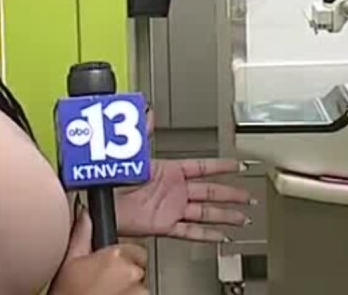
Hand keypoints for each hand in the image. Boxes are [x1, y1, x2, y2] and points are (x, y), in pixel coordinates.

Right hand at [51, 208, 147, 294]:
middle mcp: (132, 272)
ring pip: (141, 287)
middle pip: (138, 269)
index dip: (121, 260)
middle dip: (126, 275)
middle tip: (103, 285)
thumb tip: (84, 213)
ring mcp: (139, 292)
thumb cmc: (67, 294)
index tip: (109, 269)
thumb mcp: (69, 262)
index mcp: (115, 255)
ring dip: (128, 291)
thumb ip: (82, 234)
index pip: (134, 250)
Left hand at [115, 107, 254, 241]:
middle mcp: (173, 190)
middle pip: (210, 192)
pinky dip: (207, 235)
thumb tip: (148, 110)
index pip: (203, 167)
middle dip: (231, 194)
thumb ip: (144, 131)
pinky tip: (221, 237)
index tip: (238, 166)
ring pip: (206, 213)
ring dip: (225, 216)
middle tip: (249, 197)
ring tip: (243, 219)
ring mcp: (170, 209)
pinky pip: (191, 231)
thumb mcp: (133, 150)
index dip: (222, 167)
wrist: (98, 199)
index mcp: (169, 171)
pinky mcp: (164, 226)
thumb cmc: (112, 175)